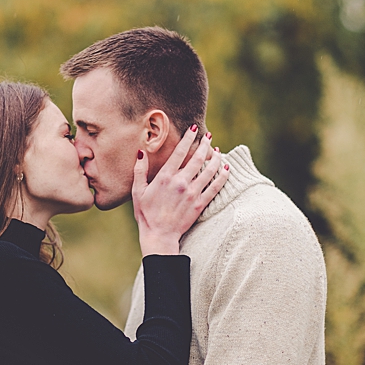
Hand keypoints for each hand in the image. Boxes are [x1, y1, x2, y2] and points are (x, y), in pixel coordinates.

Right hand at [133, 126, 228, 254]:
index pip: (179, 152)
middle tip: (209, 136)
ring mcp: (192, 193)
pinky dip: (222, 176)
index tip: (194, 129)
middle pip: (197, 158)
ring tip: (218, 150)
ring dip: (215, 158)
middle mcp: (181, 183)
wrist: (159, 235)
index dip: (188, 138)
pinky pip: (215, 187)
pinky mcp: (200, 204)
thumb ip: (139, 170)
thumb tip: (141, 152)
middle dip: (205, 144)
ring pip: (209, 170)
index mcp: (165, 177)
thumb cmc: (146, 213)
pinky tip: (226, 168)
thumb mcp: (138, 191)